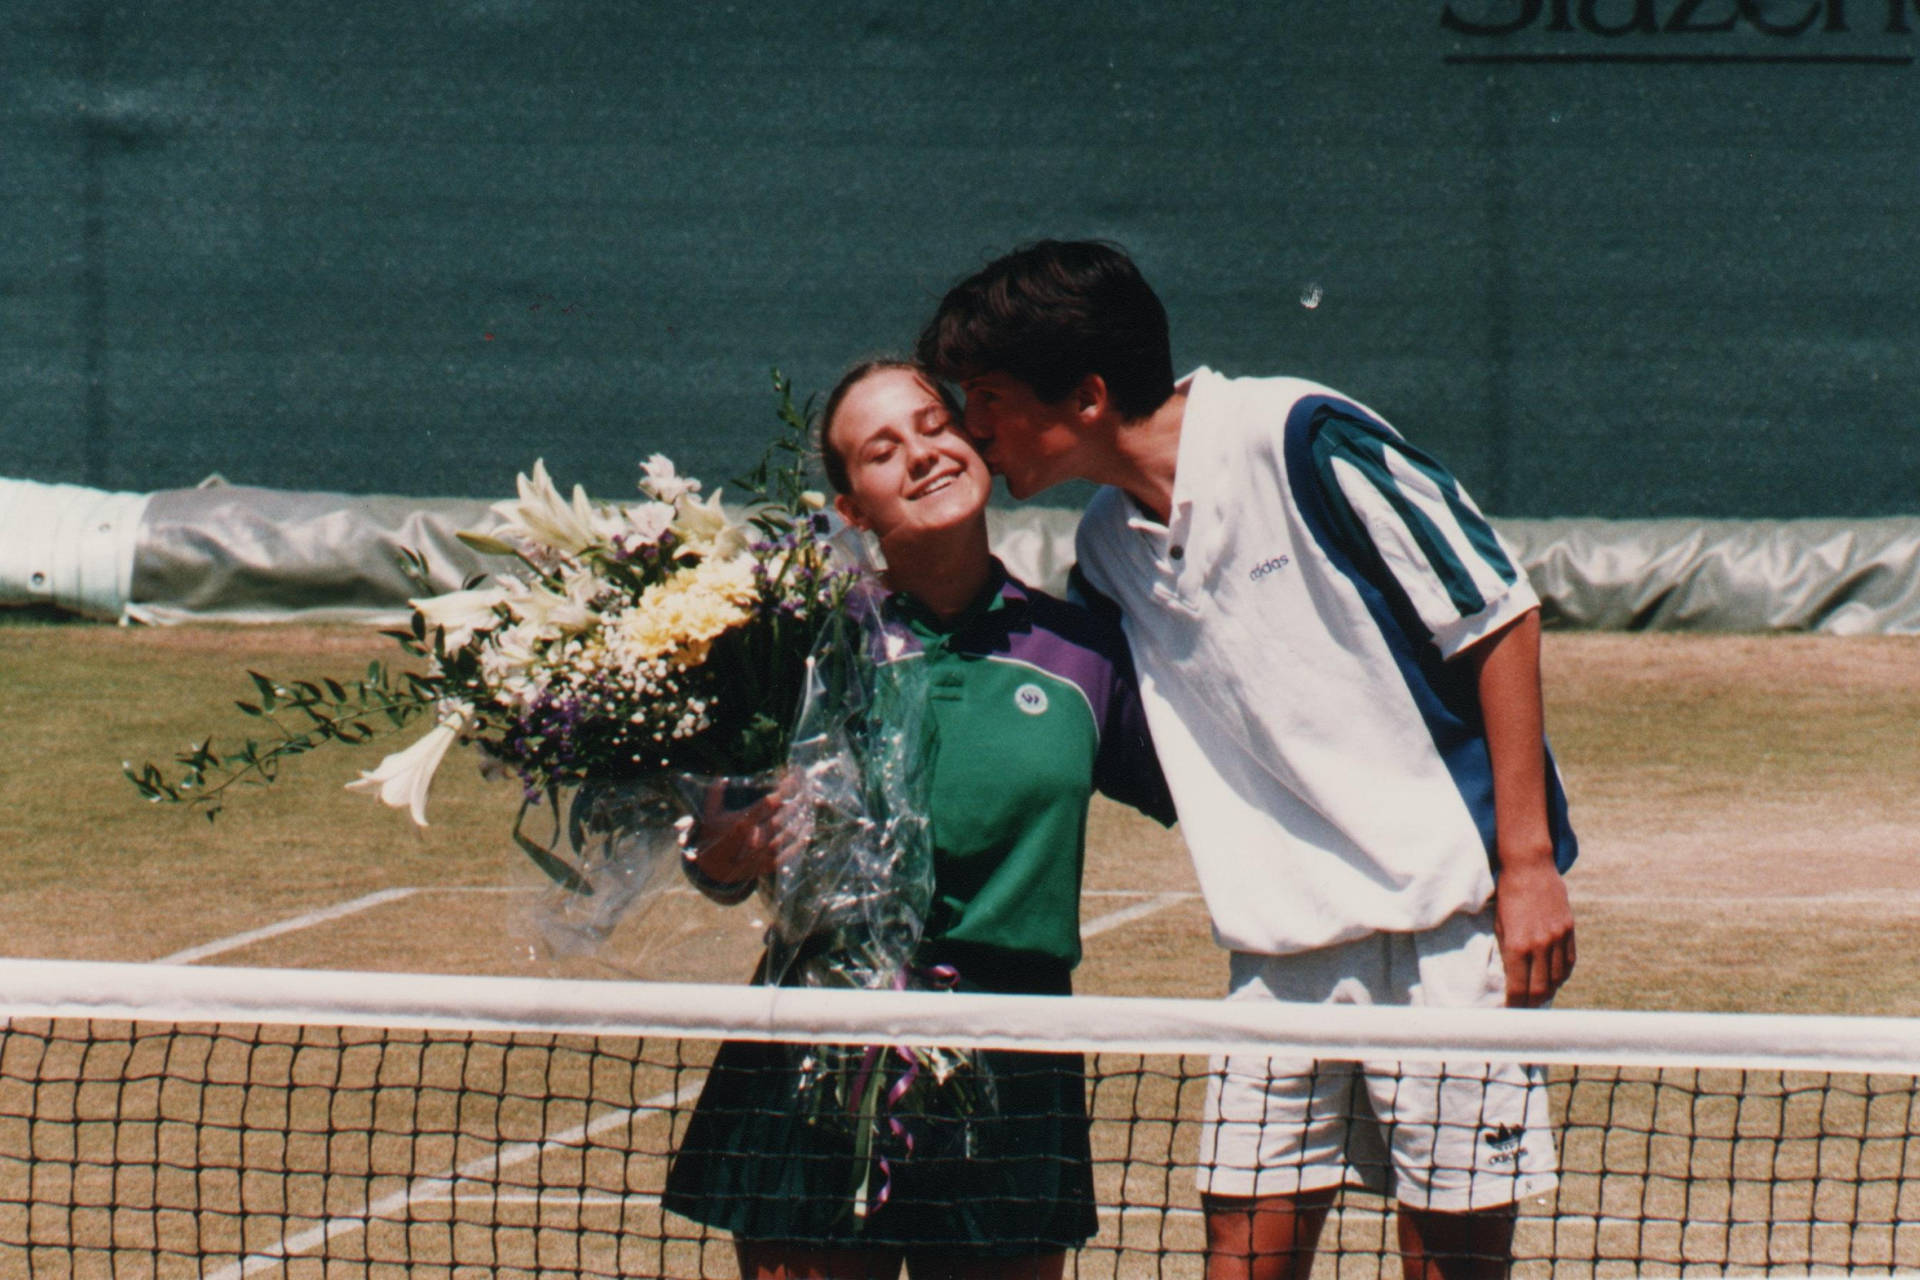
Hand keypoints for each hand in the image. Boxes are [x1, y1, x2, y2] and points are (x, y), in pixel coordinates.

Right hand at [685, 775, 803, 885]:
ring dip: (800, 822)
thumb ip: (715, 793)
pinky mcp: (766, 866)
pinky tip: (806, 833)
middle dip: (795, 804)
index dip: (782, 792)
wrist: (711, 870)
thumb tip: (720, 773)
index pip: (766, 804)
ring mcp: (760, 855)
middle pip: (780, 819)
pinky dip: (798, 845)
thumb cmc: (712, 836)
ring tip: (809, 809)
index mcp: (739, 824)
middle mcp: (752, 840)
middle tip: (806, 792)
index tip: (793, 780)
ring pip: (786, 837)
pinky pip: (787, 855)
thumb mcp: (710, 814)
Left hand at [1492, 857, 1575, 1007]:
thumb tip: (1513, 978)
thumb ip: (1507, 952)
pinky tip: (1554, 980)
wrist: (1529, 867)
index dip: (1515, 1005)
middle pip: (1540, 989)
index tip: (1511, 1013)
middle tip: (1525, 1012)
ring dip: (1548, 992)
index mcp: (1517, 946)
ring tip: (1539, 998)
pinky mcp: (1569, 930)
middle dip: (1531, 1005)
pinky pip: (1569, 961)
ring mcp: (1557, 938)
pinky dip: (1562, 975)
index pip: (1519, 988)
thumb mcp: (1499, 925)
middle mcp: (1540, 945)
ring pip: (1558, 978)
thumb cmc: (1507, 896)